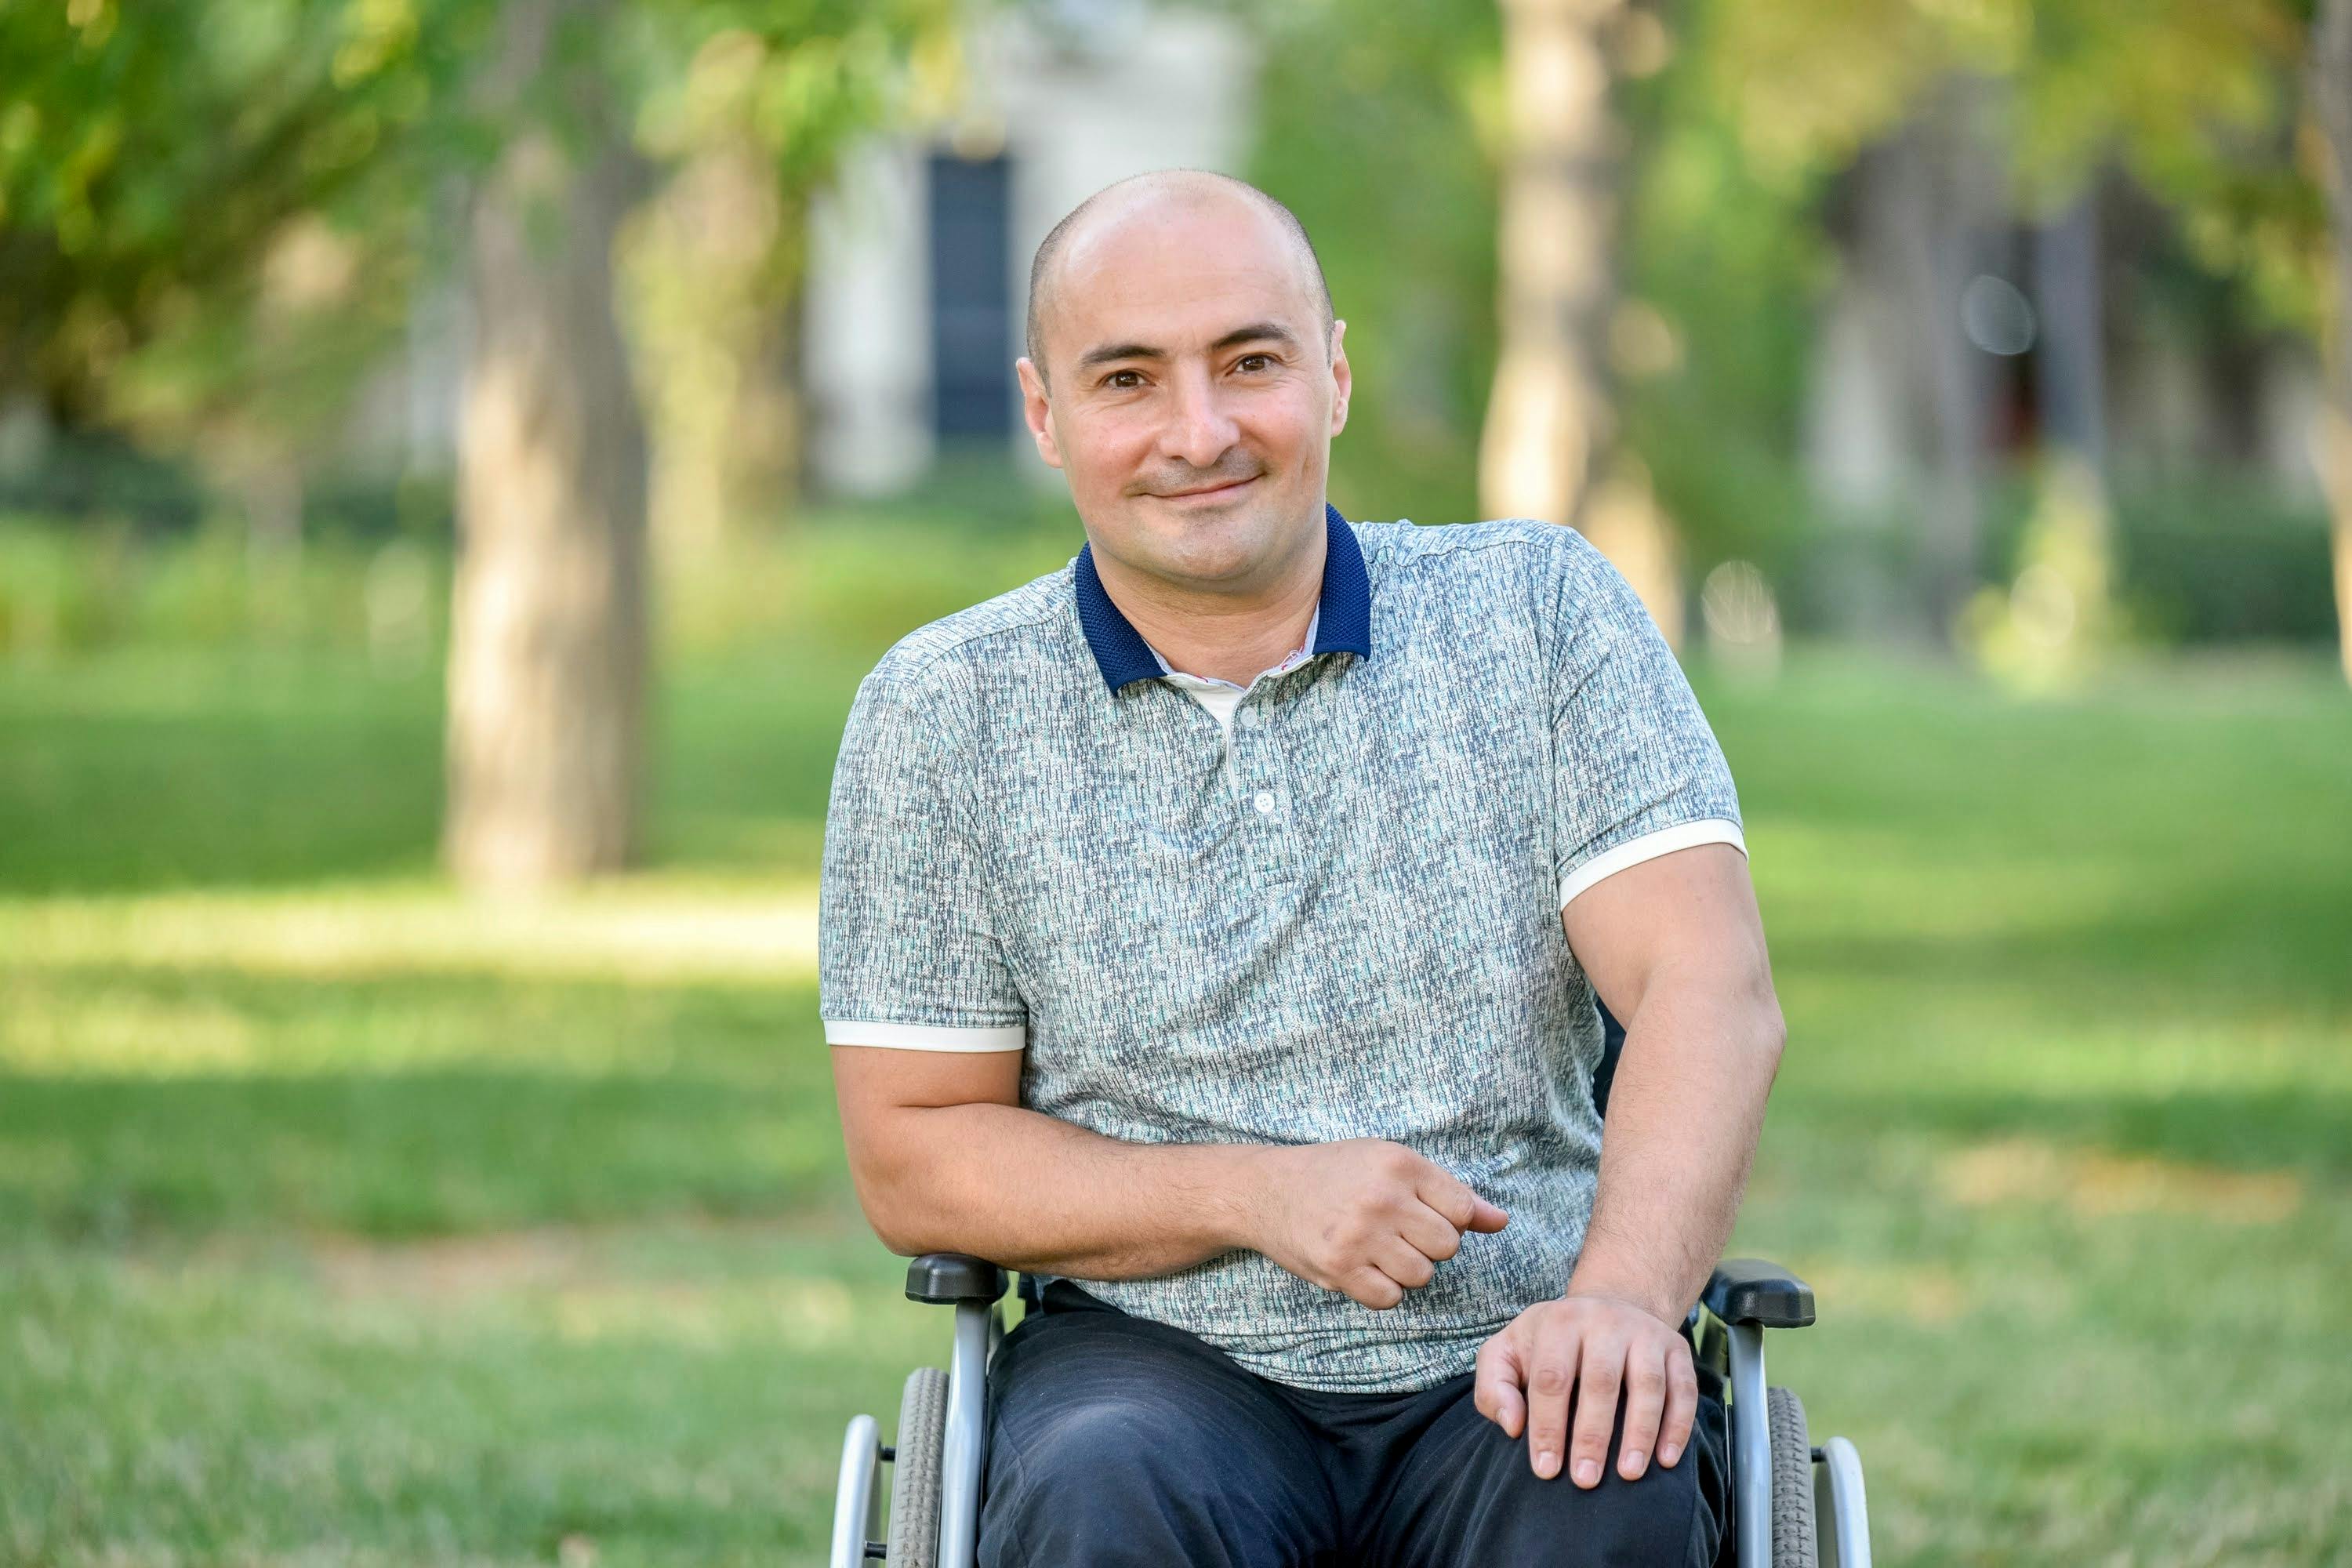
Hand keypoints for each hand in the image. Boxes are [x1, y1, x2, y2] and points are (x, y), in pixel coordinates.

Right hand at [1242, 1139, 1508, 1308]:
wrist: (1267, 1190)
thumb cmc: (1337, 1173)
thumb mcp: (1392, 1164)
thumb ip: (1449, 1192)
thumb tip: (1501, 1220)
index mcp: (1400, 1163)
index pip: (1463, 1209)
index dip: (1451, 1219)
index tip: (1423, 1214)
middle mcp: (1382, 1198)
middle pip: (1447, 1246)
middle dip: (1429, 1244)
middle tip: (1397, 1231)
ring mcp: (1360, 1235)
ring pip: (1422, 1275)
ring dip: (1407, 1269)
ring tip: (1379, 1248)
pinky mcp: (1339, 1268)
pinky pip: (1390, 1298)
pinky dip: (1382, 1289)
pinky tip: (1363, 1267)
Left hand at [1473, 1291, 1698, 1486]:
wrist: (1607, 1307)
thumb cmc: (1549, 1345)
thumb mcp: (1508, 1352)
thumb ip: (1494, 1387)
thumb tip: (1513, 1426)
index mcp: (1559, 1322)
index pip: (1551, 1378)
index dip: (1547, 1426)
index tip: (1546, 1468)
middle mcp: (1604, 1321)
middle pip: (1600, 1381)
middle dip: (1591, 1435)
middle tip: (1585, 1479)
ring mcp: (1645, 1333)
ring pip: (1647, 1384)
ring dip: (1640, 1433)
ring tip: (1629, 1474)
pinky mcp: (1676, 1348)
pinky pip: (1683, 1388)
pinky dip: (1678, 1425)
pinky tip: (1665, 1459)